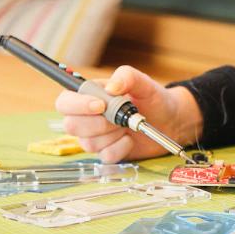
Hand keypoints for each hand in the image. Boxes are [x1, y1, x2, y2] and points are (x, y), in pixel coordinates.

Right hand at [54, 66, 201, 162]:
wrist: (170, 121)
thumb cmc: (153, 99)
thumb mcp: (143, 82)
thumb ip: (126, 77)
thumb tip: (112, 87)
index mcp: (90, 96)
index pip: (64, 102)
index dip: (77, 105)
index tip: (100, 105)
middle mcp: (87, 117)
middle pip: (71, 125)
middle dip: (99, 123)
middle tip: (120, 118)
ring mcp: (95, 136)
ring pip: (88, 143)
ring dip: (112, 135)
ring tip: (128, 125)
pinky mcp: (106, 152)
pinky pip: (104, 156)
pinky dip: (121, 148)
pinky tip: (130, 139)